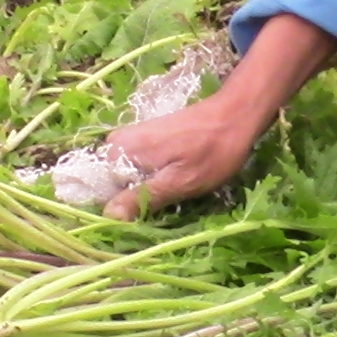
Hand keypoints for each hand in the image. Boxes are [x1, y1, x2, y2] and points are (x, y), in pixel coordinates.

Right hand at [102, 92, 259, 219]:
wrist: (237, 113)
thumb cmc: (212, 150)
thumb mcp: (179, 181)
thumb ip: (142, 198)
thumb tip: (107, 216)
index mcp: (118, 151)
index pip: (100, 193)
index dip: (120, 213)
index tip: (144, 222)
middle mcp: (117, 142)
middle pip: (113, 187)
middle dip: (135, 203)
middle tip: (166, 207)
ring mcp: (132, 140)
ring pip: (128, 180)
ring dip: (146, 194)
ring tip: (174, 196)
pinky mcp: (146, 141)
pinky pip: (139, 170)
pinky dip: (154, 181)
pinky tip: (175, 183)